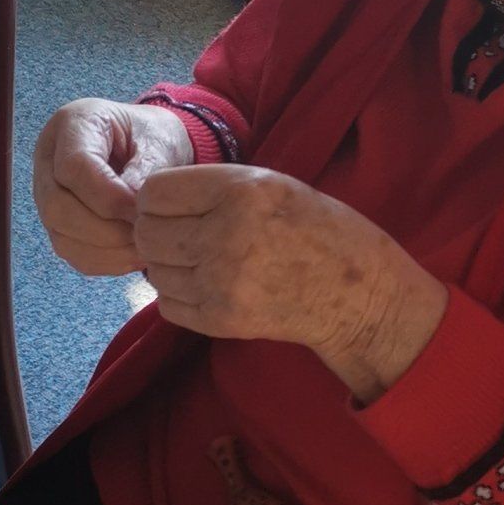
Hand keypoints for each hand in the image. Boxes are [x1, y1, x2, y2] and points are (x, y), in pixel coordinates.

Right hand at [33, 99, 192, 276]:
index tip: (143, 211)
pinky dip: (104, 262)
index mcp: (71, 125)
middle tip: (144, 234)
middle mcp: (48, 160)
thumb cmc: (152, 137)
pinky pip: (72, 253)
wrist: (147, 145)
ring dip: (106, 251)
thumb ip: (146, 169)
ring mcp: (47, 195)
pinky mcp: (57, 223)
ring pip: (61, 236)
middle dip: (104, 230)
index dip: (108, 197)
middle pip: (57, 206)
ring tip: (143, 249)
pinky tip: (132, 256)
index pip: (73, 167)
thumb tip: (133, 211)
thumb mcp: (158, 141)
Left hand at [132, 165, 447, 400]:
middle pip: (147, 233)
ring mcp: (221, 282)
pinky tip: (208, 287)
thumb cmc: (317, 229)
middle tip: (183, 237)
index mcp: (240, 192)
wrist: (356, 294)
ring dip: (168, 267)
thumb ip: (212, 187)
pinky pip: (168, 305)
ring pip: (154, 271)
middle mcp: (225, 235)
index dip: (157, 199)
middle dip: (157, 234)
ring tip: (202, 262)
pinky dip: (179, 296)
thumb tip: (148, 203)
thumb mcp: (271, 185)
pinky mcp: (221, 320)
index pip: (153, 192)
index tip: (174, 207)